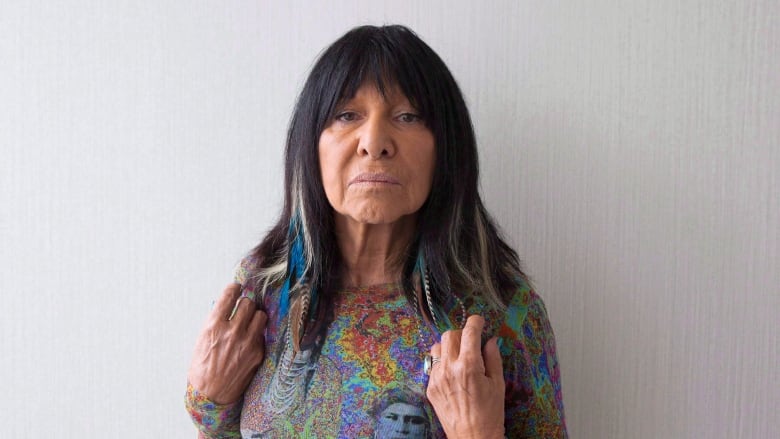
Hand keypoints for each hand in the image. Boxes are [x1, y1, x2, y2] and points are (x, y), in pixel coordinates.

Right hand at [187, 283, 266, 403]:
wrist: (211, 395)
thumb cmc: (202, 368)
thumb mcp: (201, 340)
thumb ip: (215, 322)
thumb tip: (226, 306)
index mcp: (214, 326)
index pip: (229, 295)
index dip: (234, 288)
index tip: (237, 288)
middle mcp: (232, 331)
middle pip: (248, 303)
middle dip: (245, 304)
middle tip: (242, 310)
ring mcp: (247, 342)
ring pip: (260, 315)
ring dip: (255, 317)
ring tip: (249, 323)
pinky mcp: (257, 353)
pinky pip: (262, 335)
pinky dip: (257, 335)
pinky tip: (249, 341)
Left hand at [426, 315, 504, 438]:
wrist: (473, 438)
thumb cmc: (490, 413)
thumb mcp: (498, 384)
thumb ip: (493, 358)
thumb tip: (490, 340)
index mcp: (469, 366)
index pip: (469, 331)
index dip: (475, 322)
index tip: (479, 321)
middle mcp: (450, 369)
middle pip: (449, 335)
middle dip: (461, 334)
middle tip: (471, 341)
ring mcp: (437, 378)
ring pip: (437, 347)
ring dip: (449, 346)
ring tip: (460, 356)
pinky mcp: (430, 388)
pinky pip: (433, 365)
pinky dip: (443, 362)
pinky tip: (453, 373)